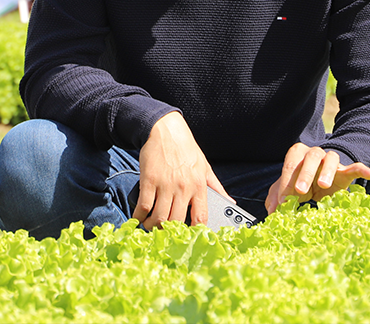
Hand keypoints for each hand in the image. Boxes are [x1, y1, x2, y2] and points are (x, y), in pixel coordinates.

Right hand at [132, 112, 230, 228]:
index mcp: (199, 186)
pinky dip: (139, 216)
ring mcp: (165, 184)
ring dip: (152, 227)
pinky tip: (138, 218)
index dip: (194, 233)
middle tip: (164, 235)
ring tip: (150, 227)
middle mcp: (183, 187)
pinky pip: (144, 206)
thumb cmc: (186, 148)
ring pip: (159, 218)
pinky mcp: (149, 180)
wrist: (165, 129)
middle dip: (169, 233)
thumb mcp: (205, 166)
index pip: (200, 218)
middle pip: (176, 222)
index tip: (188, 238)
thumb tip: (231, 202)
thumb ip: (216, 187)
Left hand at [265, 143, 369, 213]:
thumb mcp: (287, 189)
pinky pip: (355, 167)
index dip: (286, 181)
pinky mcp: (345, 172)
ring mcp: (331, 162)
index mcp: (297, 155)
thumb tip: (272, 210)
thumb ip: (277, 196)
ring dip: (327, 171)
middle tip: (300, 191)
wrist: (319, 181)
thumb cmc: (301, 183)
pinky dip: (362, 169)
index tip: (283, 200)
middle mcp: (314, 154)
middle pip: (311, 156)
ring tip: (323, 185)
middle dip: (305, 173)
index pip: (291, 164)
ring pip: (331, 158)